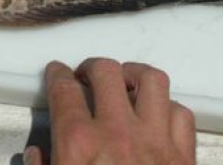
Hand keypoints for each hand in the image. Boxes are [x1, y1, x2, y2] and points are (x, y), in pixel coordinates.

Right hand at [26, 59, 195, 164]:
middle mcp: (118, 132)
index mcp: (79, 145)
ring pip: (151, 80)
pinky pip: (181, 113)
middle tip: (85, 76)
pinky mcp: (185, 157)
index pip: (64, 90)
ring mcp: (156, 141)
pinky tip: (156, 115)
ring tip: (123, 82)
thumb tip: (38, 155)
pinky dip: (167, 107)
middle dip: (92, 67)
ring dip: (133, 75)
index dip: (57, 75)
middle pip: (106, 72)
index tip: (56, 72)